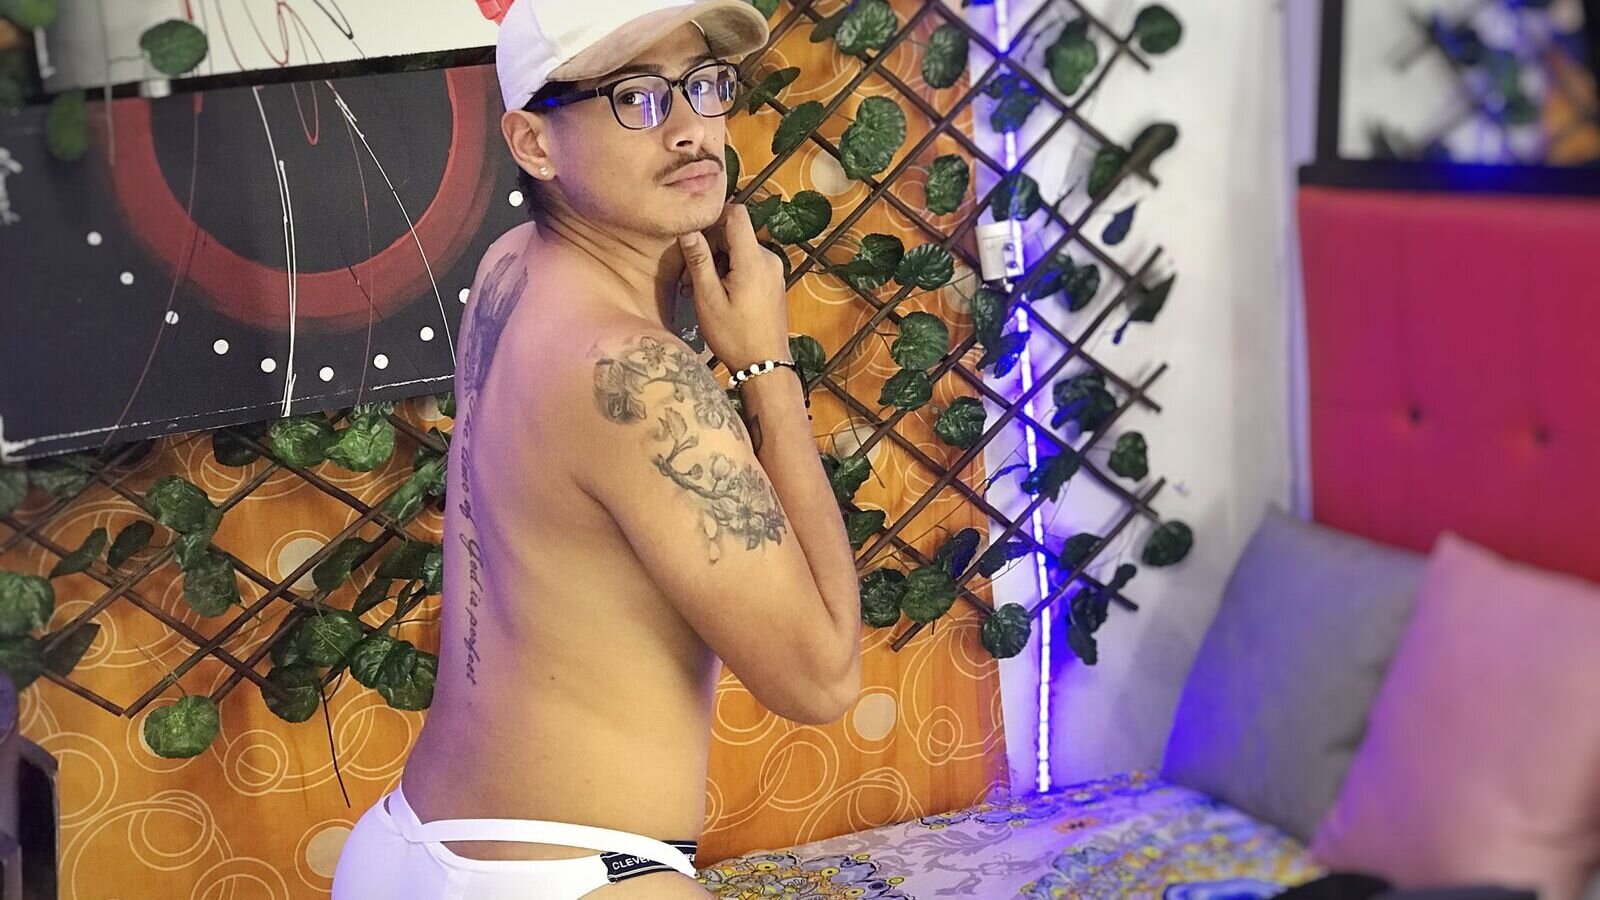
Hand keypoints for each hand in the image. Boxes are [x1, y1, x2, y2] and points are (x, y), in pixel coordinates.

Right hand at [678, 203, 791, 373]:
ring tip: (697, 289)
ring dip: (717, 263)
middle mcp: (769, 259)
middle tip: (687, 276)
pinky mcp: (773, 282)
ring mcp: (773, 271)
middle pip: (735, 233)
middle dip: (709, 247)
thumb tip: (688, 230)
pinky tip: (715, 294)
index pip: (737, 214)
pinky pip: (749, 264)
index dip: (713, 217)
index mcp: (754, 260)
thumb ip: (699, 261)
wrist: (765, 366)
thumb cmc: (734, 336)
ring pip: (740, 250)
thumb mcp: (708, 299)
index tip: (694, 236)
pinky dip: (730, 272)